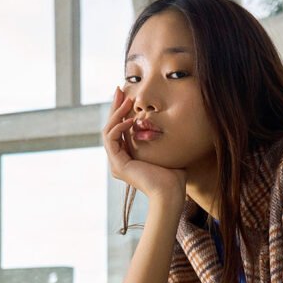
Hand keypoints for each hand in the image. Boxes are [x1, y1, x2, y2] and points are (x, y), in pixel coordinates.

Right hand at [103, 87, 186, 203]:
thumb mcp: (165, 150)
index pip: (120, 130)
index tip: (127, 95)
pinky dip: (119, 127)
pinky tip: (131, 119)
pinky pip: (111, 139)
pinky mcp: (118, 165)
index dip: (122, 111)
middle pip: (111, 127)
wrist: (171, 193)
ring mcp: (116, 163)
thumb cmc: (173, 175)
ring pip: (108, 131)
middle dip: (116, 107)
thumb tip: (162, 122)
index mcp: (128, 158)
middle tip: (120, 89)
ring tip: (128, 101)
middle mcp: (119, 160)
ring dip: (117, 114)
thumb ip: (158, 137)